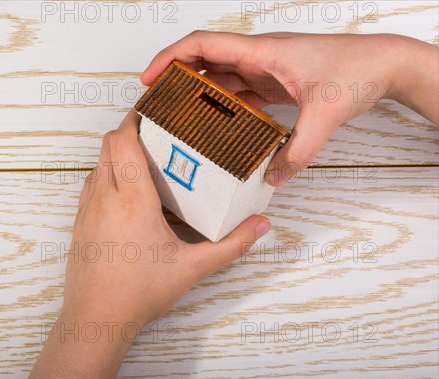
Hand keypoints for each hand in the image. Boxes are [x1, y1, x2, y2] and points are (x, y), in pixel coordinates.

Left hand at [21, 110, 270, 378]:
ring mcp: (87, 208)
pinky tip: (127, 190)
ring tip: (145, 159)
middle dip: (129, 131)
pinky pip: (91, 183)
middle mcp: (105, 196)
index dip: (134, 118)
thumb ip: (231, 245)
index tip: (155, 111)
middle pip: (108, 144)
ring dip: (116, 153)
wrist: (96, 318)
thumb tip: (260, 225)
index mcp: (132, 200)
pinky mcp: (80, 221)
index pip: (122, 140)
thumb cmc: (140, 293)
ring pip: (97, 162)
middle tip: (157, 134)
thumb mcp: (192, 268)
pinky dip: (106, 173)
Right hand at [141, 31, 438, 185]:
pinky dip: (224, 107)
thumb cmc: (358, 69)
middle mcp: (259, 58)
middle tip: (158, 103)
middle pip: (204, 61)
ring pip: (220, 78)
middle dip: (176, 78)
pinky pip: (240, 93)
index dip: (170, 58)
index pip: (202, 45)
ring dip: (199, 95)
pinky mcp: (275, 84)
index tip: (150, 77)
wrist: (385, 64)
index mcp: (261, 52)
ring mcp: (266, 70)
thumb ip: (298, 150)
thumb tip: (271, 177)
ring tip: (180, 118)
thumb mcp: (325, 114)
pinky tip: (220, 127)